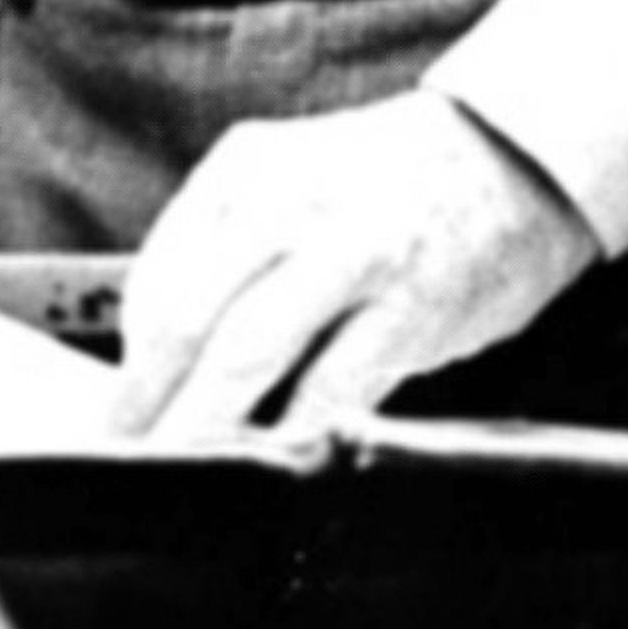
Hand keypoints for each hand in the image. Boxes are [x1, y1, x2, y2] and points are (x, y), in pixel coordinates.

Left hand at [110, 89, 596, 444]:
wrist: (514, 155)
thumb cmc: (386, 190)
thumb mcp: (294, 183)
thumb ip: (231, 254)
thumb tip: (158, 364)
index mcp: (247, 168)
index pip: (158, 279)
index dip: (130, 361)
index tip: (112, 417)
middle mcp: (289, 199)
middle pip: (188, 318)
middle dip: (147, 403)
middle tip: (123, 461)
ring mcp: (352, 250)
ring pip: (247, 354)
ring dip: (202, 427)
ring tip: (179, 474)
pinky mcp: (410, 304)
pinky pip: (331, 385)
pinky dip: (291, 432)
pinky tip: (271, 464)